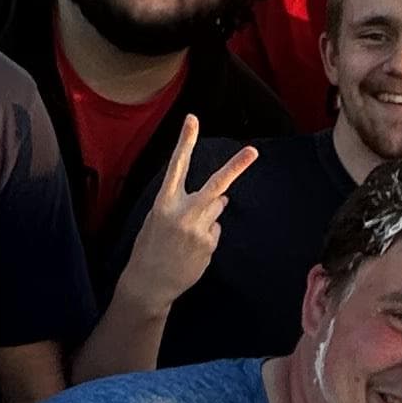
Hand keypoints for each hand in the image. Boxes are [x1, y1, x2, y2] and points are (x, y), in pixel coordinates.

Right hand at [119, 117, 255, 314]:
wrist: (148, 283)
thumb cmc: (150, 247)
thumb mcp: (157, 219)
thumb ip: (184, 204)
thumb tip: (221, 198)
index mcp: (164, 202)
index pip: (177, 166)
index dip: (185, 141)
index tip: (192, 119)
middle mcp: (182, 213)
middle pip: (215, 185)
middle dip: (235, 166)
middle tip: (253, 151)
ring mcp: (198, 229)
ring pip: (217, 208)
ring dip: (208, 214)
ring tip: (186, 234)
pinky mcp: (208, 245)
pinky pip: (215, 230)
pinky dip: (207, 236)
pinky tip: (191, 249)